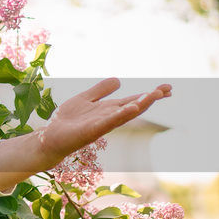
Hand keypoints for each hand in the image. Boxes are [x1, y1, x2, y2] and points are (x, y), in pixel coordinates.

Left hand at [0, 78, 170, 191]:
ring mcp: (101, 125)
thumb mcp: (85, 98)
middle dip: (150, 98)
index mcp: (108, 109)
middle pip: (133, 106)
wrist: (50, 138)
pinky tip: (130, 109)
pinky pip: (108, 123)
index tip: (167, 88)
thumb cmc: (67, 121)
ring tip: (153, 96)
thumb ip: (100, 90)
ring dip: (139, 105)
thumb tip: (119, 80)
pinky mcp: (91, 131)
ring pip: (124, 114)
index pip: (132, 100)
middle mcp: (108, 117)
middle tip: (167, 90)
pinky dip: (119, 116)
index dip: (149, 94)